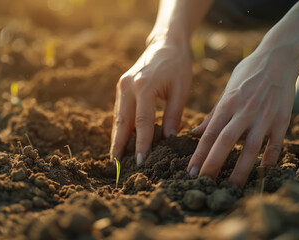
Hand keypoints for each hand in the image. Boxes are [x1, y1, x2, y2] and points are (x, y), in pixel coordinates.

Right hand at [111, 38, 191, 164]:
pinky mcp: (121, 86)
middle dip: (119, 146)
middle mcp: (128, 86)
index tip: (141, 161)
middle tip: (117, 166)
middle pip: (122, 122)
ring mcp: (122, 85)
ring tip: (116, 158)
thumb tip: (168, 140)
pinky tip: (121, 140)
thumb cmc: (177, 66)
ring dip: (117, 138)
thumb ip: (174, 115)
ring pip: (118, 118)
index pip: (142, 122)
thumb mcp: (181, 90)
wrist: (166, 43)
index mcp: (144, 86)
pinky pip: (119, 110)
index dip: (141, 144)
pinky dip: (120, 126)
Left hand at [187, 47, 298, 186]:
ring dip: (240, 169)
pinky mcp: (282, 118)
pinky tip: (263, 173)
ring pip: (250, 147)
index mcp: (227, 103)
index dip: (199, 154)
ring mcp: (264, 115)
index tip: (191, 171)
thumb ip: (213, 114)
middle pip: (226, 142)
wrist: (279, 57)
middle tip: (204, 183)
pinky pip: (276, 143)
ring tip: (231, 187)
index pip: (210, 134)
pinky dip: (270, 159)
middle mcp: (244, 111)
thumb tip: (195, 133)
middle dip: (213, 164)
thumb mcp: (227, 89)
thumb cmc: (248, 73)